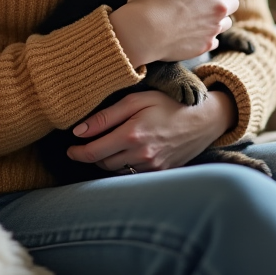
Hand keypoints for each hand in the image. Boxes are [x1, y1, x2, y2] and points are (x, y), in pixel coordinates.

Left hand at [67, 88, 237, 171]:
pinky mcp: (160, 173)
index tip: (70, 149)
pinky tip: (127, 153)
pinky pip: (133, 174)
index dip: (77, 152)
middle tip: (88, 143)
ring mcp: (152, 167)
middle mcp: (141, 155)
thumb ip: (106, 116)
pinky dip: (124, 166)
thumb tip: (79, 131)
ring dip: (108, 161)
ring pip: (117, 171)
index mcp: (132, 135)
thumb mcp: (137, 100)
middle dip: (92, 155)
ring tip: (108, 146)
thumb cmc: (169, 103)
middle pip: (103, 163)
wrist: (205, 119)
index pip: (94, 152)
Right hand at [109, 0, 237, 67]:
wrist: (142, 34)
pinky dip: (207, 36)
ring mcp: (214, 28)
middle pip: (232, 1)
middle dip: (222, 0)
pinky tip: (192, 34)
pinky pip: (215, 39)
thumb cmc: (149, 3)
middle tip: (204, 3)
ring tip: (199, 20)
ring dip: (217, 19)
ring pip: (226, 22)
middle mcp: (218, 6)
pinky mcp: (207, 45)